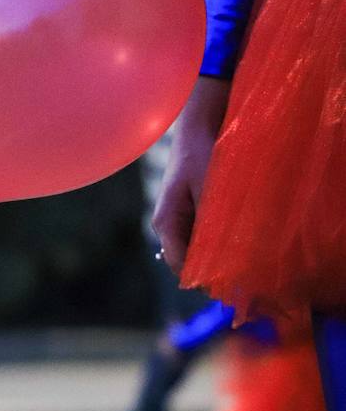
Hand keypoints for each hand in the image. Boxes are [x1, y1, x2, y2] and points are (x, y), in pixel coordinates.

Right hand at [152, 76, 230, 275]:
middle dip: (213, 269)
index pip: (182, 267)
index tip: (234, 288)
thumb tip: (222, 260)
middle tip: (245, 275)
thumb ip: (214, 226)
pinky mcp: (189, 208)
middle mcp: (167, 225)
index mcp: (166, 224)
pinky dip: (219, 239)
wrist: (198, 121)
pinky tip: (238, 237)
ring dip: (218, 253)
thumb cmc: (202, 153)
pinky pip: (202, 234)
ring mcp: (177, 217)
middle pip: (188, 260)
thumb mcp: (211, 191)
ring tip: (245, 257)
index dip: (206, 281)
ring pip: (197, 248)